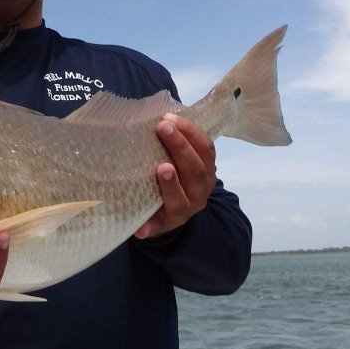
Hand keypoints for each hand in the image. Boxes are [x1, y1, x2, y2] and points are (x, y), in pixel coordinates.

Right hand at [134, 113, 217, 239]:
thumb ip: (146, 225)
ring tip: (169, 118)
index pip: (178, 198)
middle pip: (195, 171)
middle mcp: (198, 195)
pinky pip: (207, 145)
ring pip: (205, 154)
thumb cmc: (159, 211)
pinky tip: (177, 117)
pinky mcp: (210, 163)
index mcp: (180, 210)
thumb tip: (139, 231)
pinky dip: (193, 130)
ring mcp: (207, 177)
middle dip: (180, 148)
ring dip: (188, 133)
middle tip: (163, 128)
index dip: (172, 185)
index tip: (162, 168)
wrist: (182, 208)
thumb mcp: (152, 222)